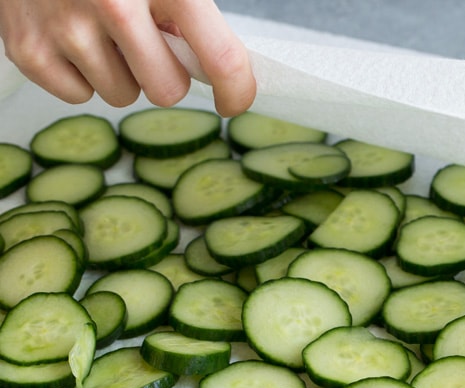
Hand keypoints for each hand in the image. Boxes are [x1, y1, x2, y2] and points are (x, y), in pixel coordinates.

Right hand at [0, 0, 254, 116]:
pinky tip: (70, 35)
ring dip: (119, 72)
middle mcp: (114, 3)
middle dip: (163, 74)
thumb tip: (218, 70)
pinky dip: (79, 74)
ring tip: (100, 29)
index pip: (221, 58)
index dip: (237, 91)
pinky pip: (79, 95)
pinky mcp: (29, 49)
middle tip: (144, 42)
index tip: (232, 101)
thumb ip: (193, 14)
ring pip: (122, 96)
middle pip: (167, 91)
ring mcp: (66, 28)